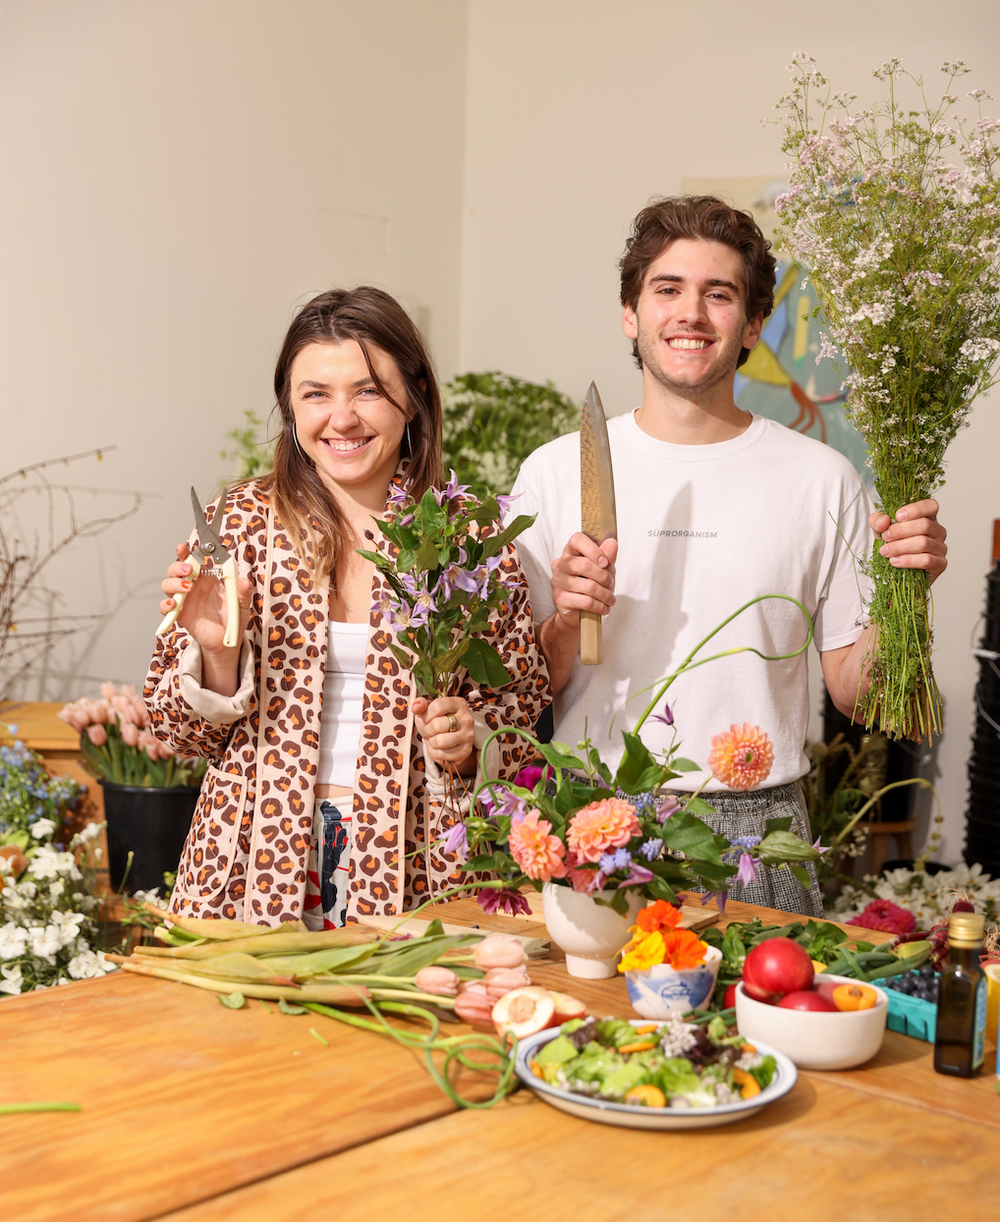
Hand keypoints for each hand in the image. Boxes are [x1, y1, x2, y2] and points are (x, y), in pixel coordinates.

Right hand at [159, 541, 253, 656]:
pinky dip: (165, 604)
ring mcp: (185, 600)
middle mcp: (193, 587)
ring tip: (187, 587)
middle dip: (178, 566)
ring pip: (168, 585)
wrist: (226, 641)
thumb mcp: (241, 604)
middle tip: (189, 570)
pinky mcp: (180, 615)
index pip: (193, 560)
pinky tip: (173, 604)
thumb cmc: (232, 618)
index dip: (186, 552)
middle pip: (176, 570)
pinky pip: (165, 608)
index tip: (184, 547)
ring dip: (174, 583)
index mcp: (207, 579)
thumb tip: (245, 581)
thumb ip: (243, 593)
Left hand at [413, 695, 475, 769]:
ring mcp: (468, 735)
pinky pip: (442, 754)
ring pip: (440, 741)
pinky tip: (440, 748)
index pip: (438, 706)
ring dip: (431, 742)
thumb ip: (420, 705)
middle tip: (429, 731)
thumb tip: (416, 706)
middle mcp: (467, 718)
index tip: (426, 719)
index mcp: (459, 703)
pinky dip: (435, 753)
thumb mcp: (428, 711)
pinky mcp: (466, 750)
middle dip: (427, 730)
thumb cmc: (437, 722)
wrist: (448, 741)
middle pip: (437, 725)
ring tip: (434, 739)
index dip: (426, 715)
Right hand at [550, 533, 617, 624]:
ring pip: (588, 586)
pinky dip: (599, 606)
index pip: (577, 540)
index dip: (593, 549)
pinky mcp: (559, 599)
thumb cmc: (591, 587)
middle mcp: (560, 565)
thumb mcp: (604, 570)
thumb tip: (612, 543)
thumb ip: (608, 556)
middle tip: (610, 583)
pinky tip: (603, 607)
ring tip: (609, 599)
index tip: (605, 562)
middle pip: (583, 564)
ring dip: (604, 594)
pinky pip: (585, 601)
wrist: (579, 611)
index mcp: (570, 552)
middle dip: (603, 576)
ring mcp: (558, 582)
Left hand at [870, 499, 947, 584]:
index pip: (930, 506)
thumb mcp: (880, 530)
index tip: (897, 516)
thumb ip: (878, 521)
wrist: (894, 570)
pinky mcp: (940, 564)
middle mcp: (938, 531)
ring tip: (885, 551)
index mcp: (927, 517)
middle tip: (885, 537)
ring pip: (924, 543)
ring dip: (901, 547)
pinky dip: (908, 560)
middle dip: (901, 531)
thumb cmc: (892, 545)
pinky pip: (927, 560)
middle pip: (925, 525)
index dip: (915, 509)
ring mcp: (941, 547)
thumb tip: (884, 521)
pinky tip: (894, 561)